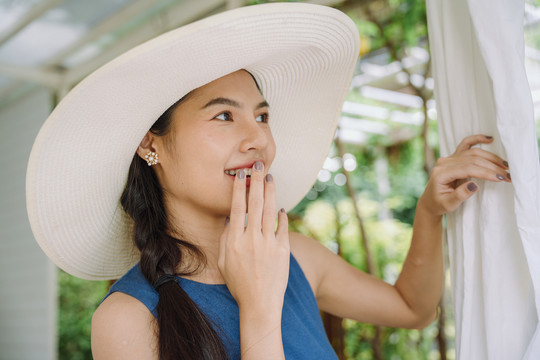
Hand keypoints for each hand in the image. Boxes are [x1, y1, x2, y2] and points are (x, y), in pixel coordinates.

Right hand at [218, 161, 289, 313]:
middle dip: (256, 180)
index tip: (241, 173)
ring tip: (270, 177)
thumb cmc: (238, 285)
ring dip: (270, 190)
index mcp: (234, 240)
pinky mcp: (283, 250)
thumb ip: (225, 238)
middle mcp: (251, 238)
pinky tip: (281, 206)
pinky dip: (282, 215)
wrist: (260, 305)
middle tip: (259, 164)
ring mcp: (269, 243)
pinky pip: (283, 226)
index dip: (239, 187)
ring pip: (270, 209)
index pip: (237, 206)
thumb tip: (229, 217)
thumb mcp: (223, 262)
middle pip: (255, 202)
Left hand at [419, 134, 510, 216]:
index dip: (485, 172)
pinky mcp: (453, 157)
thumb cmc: (439, 204)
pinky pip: (466, 144)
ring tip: (505, 166)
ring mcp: (448, 158)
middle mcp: (444, 162)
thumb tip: (475, 185)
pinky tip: (489, 139)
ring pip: (472, 153)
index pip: (467, 169)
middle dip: (492, 167)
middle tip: (508, 175)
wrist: (430, 201)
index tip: (501, 178)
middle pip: (472, 159)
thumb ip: (460, 195)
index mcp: (441, 173)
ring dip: (490, 158)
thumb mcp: (448, 204)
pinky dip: (477, 139)